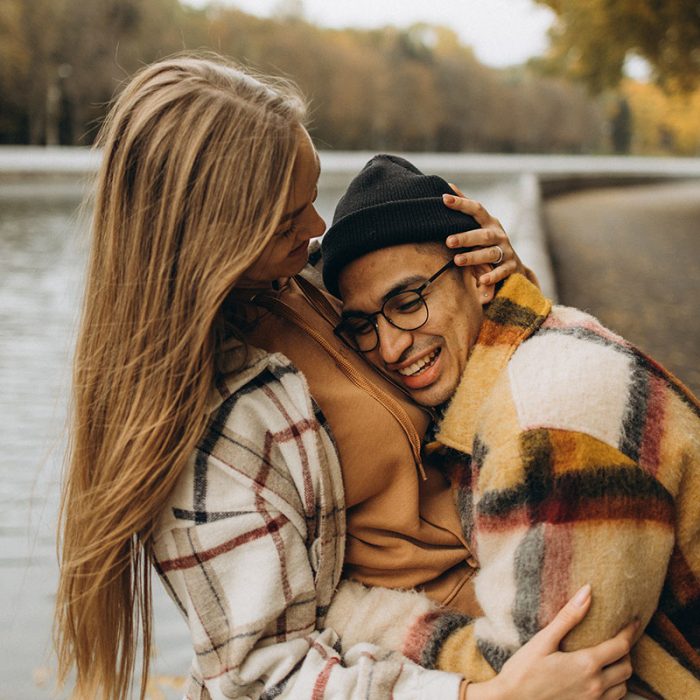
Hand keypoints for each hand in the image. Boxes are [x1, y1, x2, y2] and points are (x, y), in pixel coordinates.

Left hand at [442, 184, 539, 288]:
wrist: (513, 266)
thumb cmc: (489, 242)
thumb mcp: (480, 224)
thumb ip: (466, 208)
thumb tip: (448, 185)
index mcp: (489, 222)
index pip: (476, 209)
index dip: (461, 203)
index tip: (444, 199)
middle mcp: (498, 235)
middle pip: (483, 234)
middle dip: (466, 237)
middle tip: (448, 241)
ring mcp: (506, 251)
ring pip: (491, 253)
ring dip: (474, 257)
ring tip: (457, 260)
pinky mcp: (511, 267)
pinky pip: (502, 272)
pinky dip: (493, 276)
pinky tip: (482, 280)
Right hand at [467, 585, 636, 699]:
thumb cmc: (523, 670)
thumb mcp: (543, 640)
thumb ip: (568, 617)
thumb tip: (588, 592)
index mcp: (586, 664)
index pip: (621, 646)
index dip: (630, 632)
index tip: (635, 620)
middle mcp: (595, 685)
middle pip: (627, 667)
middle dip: (627, 651)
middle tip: (620, 637)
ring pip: (623, 687)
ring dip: (621, 671)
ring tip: (611, 657)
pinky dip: (613, 687)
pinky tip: (600, 678)